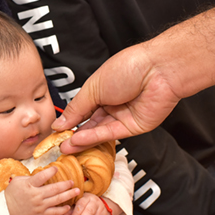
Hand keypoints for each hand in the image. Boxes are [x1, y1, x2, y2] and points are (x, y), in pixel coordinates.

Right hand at [5, 166, 79, 214]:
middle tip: (72, 181)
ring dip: (68, 195)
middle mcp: (36, 195)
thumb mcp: (18, 180)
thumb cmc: (12, 193)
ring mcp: (40, 205)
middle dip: (65, 185)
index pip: (42, 177)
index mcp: (29, 185)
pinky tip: (68, 206)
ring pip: (57, 200)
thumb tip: (43, 173)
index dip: (50, 172)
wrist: (8, 210)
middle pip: (54, 189)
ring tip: (77, 191)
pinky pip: (54, 212)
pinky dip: (62, 210)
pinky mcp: (41, 214)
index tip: (56, 168)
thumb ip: (30, 177)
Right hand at [51, 43, 181, 153]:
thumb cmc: (128, 68)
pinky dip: (94, 138)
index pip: (82, 109)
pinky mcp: (133, 128)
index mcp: (102, 90)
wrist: (158, 70)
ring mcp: (123, 117)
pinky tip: (78, 141)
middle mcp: (113, 104)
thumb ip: (76, 108)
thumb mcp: (93, 87)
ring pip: (98, 131)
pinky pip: (110, 134)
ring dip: (81, 140)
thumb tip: (60, 123)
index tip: (56, 131)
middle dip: (73, 134)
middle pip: (90, 123)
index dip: (69, 120)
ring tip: (64, 147)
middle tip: (58, 144)